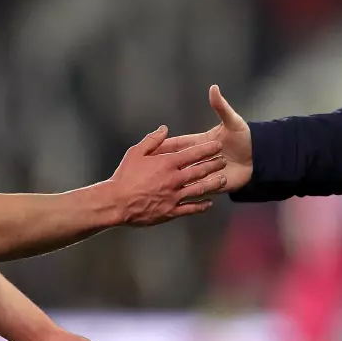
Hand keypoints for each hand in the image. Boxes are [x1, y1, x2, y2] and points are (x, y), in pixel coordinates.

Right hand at [108, 125, 226, 225]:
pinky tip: (209, 204)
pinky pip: (190, 209)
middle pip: (200, 171)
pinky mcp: (171, 211)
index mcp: (167, 164)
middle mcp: (174, 180)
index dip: (207, 149)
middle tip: (224, 161)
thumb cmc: (124, 177)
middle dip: (214, 165)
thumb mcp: (135, 153)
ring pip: (200, 189)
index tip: (217, 145)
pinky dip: (201, 206)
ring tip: (223, 180)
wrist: (117, 203)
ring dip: (213, 184)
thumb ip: (152, 140)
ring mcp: (174, 197)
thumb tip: (164, 129)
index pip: (193, 154)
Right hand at [156, 85, 252, 193]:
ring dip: (179, 180)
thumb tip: (213, 88)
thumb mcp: (233, 121)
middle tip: (151, 170)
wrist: (259, 158)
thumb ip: (221, 106)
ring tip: (168, 183)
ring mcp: (204, 173)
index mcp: (199, 143)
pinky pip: (198, 192)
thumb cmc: (244, 139)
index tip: (151, 149)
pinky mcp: (212, 186)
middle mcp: (198, 159)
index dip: (165, 146)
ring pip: (186, 178)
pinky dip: (193, 194)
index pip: (178, 144)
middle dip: (165, 166)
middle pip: (178, 163)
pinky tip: (182, 195)